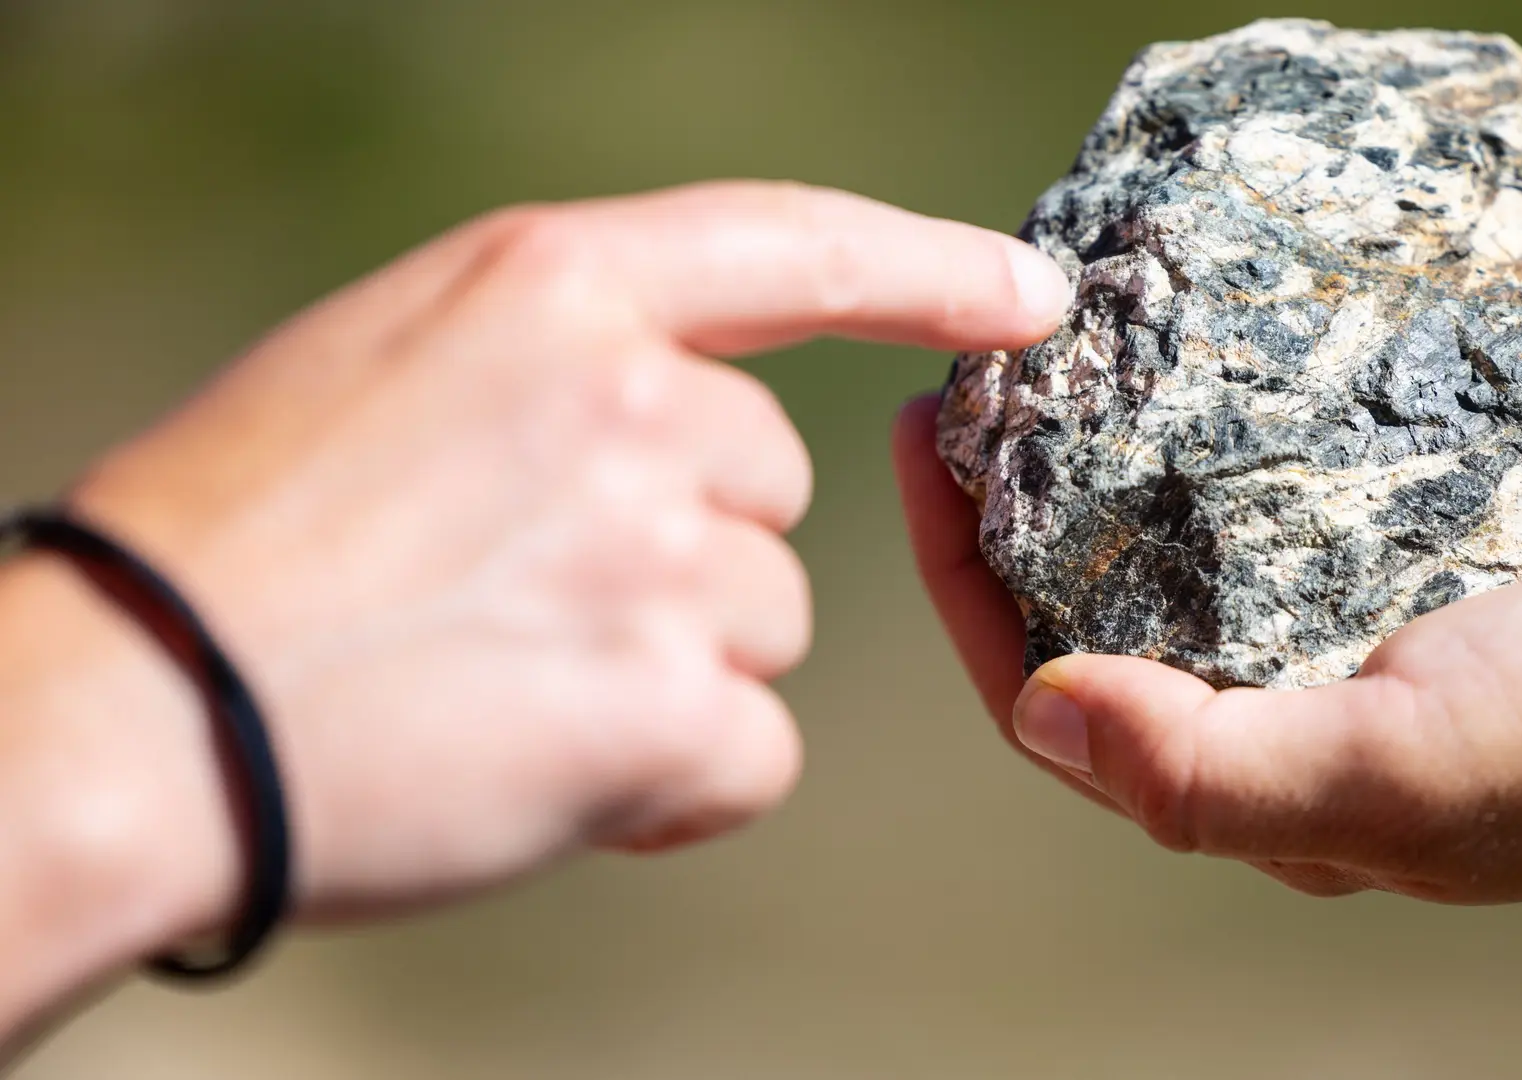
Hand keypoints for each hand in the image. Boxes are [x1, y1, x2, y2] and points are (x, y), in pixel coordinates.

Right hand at [2, 181, 1071, 967]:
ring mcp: (658, 550)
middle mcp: (632, 400)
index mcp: (552, 288)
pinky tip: (554, 774)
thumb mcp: (385, 366)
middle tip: (528, 603)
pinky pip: (753, 750)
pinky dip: (678, 783)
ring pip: (765, 623)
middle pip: (773, 488)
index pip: (790, 244)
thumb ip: (554, 368)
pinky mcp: (668, 701)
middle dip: (690, 550)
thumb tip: (676, 433)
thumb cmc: (232, 544)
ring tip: (511, 687)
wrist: (131, 711)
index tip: (1028, 294)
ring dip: (674, 669)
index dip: (926, 265)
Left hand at [895, 397, 1521, 943]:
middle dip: (1019, 501)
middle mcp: (1290, 700)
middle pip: (1103, 603)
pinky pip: (1295, 472)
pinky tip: (1198, 338)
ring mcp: (1357, 613)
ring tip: (1060, 342)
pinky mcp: (1427, 533)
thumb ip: (1205, 770)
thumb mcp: (1393, 774)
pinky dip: (1234, 412)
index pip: (1052, 693)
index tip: (918, 444)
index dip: (961, 580)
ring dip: (1116, 446)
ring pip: (1191, 532)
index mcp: (1259, 774)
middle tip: (970, 379)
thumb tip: (1041, 713)